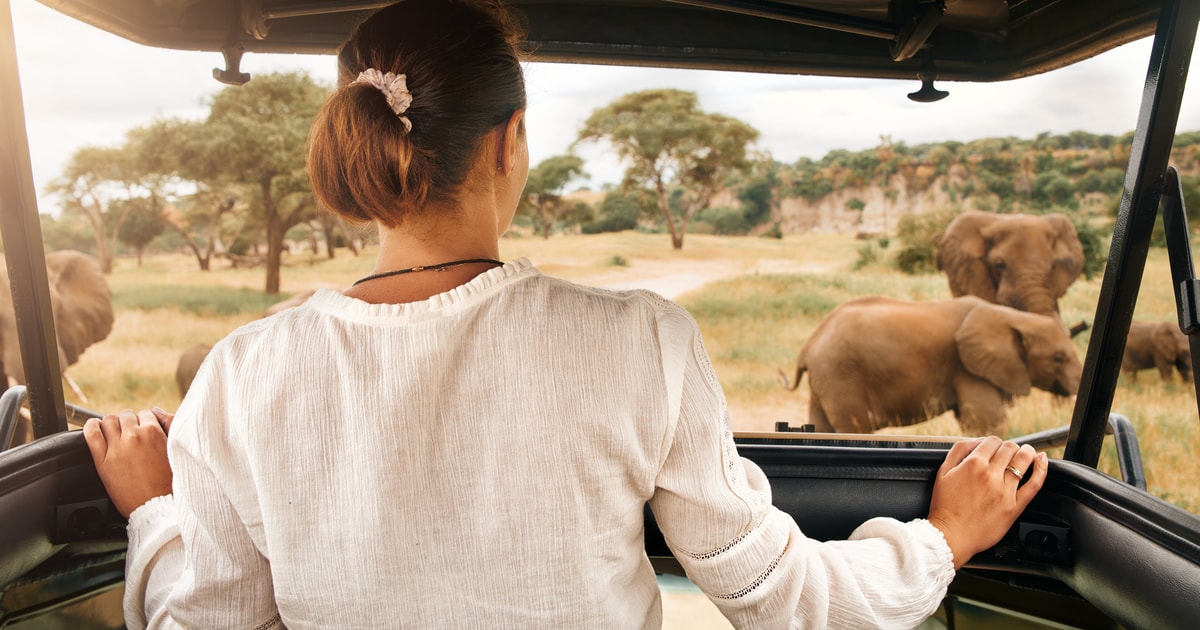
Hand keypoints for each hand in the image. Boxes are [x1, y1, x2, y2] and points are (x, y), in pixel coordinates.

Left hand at [83, 408, 174, 517]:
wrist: (157, 506)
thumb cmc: (170, 482)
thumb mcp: (175, 449)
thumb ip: (169, 424)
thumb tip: (155, 410)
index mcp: (154, 432)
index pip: (145, 413)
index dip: (144, 421)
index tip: (143, 429)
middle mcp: (134, 436)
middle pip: (125, 416)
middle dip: (128, 422)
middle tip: (130, 433)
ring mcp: (117, 448)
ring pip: (108, 421)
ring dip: (112, 424)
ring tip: (114, 433)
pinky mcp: (103, 461)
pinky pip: (91, 435)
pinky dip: (91, 427)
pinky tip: (94, 428)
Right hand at [926, 436, 1047, 568]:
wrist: (951, 535)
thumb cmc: (945, 506)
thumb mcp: (943, 472)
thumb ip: (959, 451)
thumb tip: (977, 441)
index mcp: (973, 464)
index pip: (992, 441)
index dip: (994, 443)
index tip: (994, 449)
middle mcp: (990, 474)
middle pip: (1009, 448)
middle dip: (1010, 447)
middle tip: (1009, 452)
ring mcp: (1004, 490)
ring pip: (1023, 460)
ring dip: (1027, 452)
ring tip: (1028, 452)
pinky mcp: (1015, 506)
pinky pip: (1034, 484)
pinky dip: (1041, 469)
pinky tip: (1042, 461)